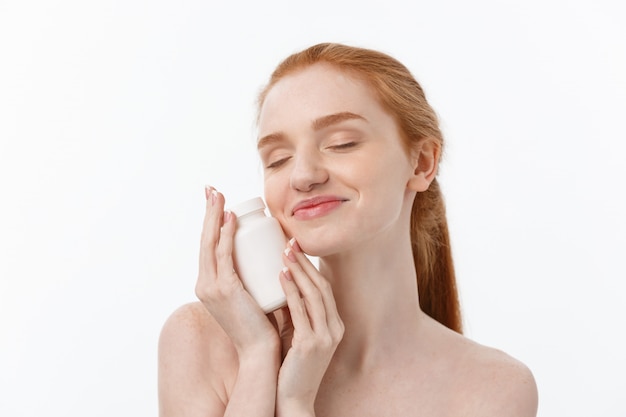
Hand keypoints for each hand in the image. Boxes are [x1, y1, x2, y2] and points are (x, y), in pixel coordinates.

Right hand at [195, 186, 279, 356]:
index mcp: (209, 285)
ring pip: (211, 243)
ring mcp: (211, 287)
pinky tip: (230, 219)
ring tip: (219, 196)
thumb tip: (263, 262)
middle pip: (205, 240)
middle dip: (208, 212)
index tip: (216, 202)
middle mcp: (204, 284)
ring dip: (215, 216)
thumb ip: (249, 281)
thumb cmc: (260, 324)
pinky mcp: (225, 290)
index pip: (208, 247)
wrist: (259, 352)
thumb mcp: (250, 296)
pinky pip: (224, 255)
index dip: (210, 222)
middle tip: (212, 190)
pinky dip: (226, 235)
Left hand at [276, 239, 344, 415]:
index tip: (296, 248)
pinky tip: (280, 275)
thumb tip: (280, 287)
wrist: (293, 400)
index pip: (324, 288)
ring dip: (298, 270)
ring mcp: (324, 337)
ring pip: (313, 294)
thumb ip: (296, 315)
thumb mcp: (300, 336)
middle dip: (306, 262)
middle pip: (321, 286)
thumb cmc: (291, 368)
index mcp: (334, 325)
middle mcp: (334, 328)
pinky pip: (301, 311)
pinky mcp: (310, 344)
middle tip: (290, 242)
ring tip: (284, 252)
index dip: (311, 266)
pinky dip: (291, 290)